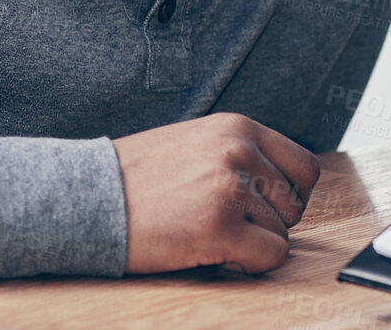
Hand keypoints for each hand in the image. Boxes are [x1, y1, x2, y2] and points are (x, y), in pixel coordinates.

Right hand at [111, 112, 321, 274]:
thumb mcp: (195, 143)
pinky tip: (215, 253)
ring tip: (206, 232)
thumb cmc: (136, 178)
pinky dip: (249, 264)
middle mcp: (240, 151)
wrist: (86, 197)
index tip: (265, 209)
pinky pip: (270, 256)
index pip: (304, 168)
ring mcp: (231, 187)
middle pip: (294, 205)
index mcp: (237, 127)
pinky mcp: (219, 226)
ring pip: (280, 233)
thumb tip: (283, 186)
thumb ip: (239, 154)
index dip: (290, 196)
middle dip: (267, 223)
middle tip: (226, 224)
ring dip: (250, 243)